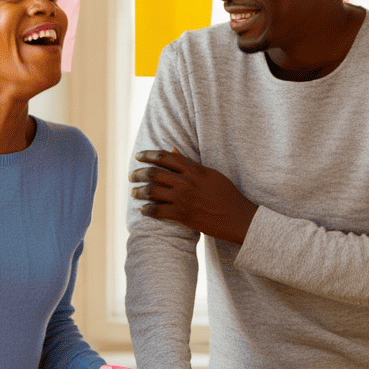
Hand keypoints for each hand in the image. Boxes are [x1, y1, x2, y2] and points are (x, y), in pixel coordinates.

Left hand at [130, 149, 258, 244]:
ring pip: (152, 191)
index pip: (165, 157)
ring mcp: (183, 199)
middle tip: (132, 176)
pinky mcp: (182, 215)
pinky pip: (157, 211)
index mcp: (194, 169)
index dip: (148, 155)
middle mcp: (186, 182)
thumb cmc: (227, 194)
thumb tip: (172, 151)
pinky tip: (143, 210)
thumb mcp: (210, 174)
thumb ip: (190, 163)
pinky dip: (147, 210)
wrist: (237, 218)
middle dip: (139, 173)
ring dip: (139, 191)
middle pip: (154, 173)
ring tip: (134, 192)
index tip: (139, 156)